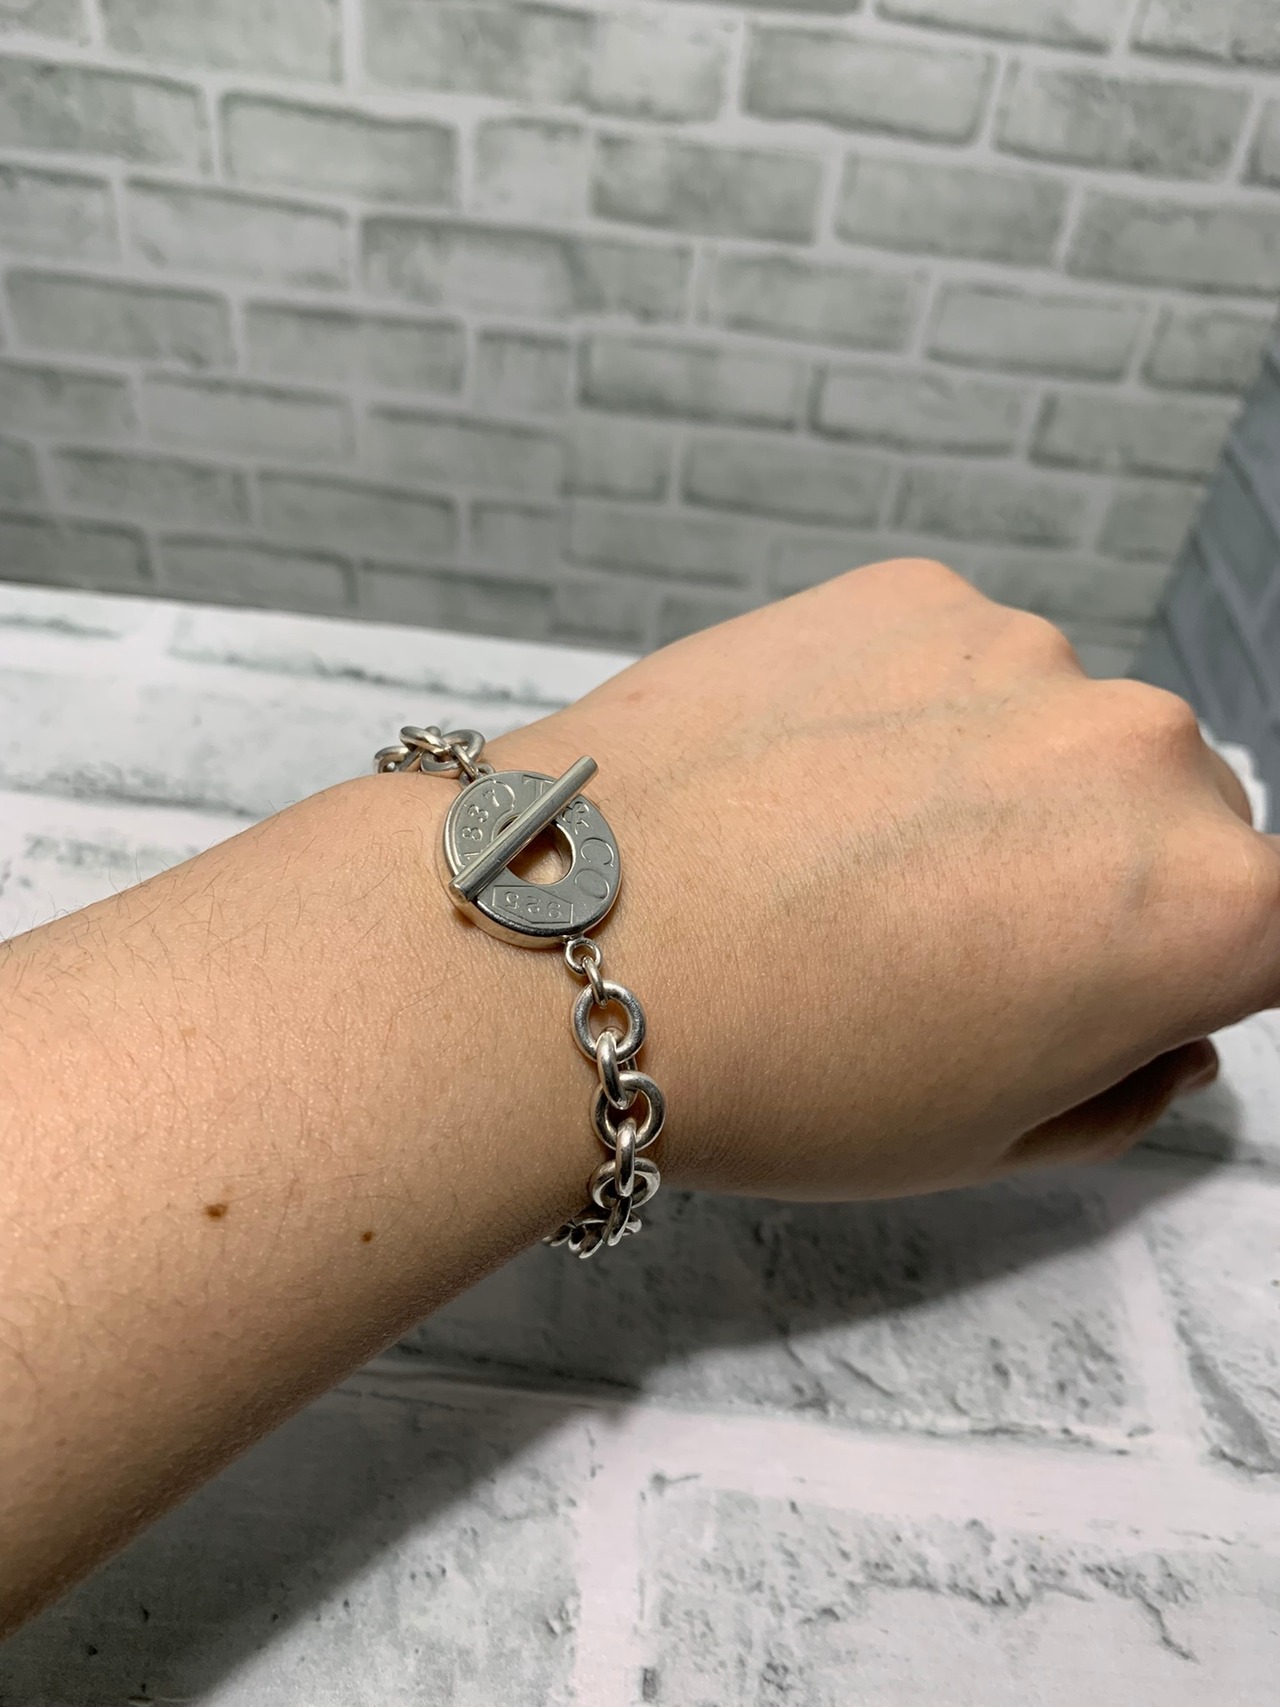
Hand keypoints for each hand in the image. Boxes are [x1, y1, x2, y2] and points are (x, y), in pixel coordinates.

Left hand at [497, 560, 1274, 1200]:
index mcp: (1208, 906)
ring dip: (997, 783)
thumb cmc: (784, 1072)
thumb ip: (1127, 1083)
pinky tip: (804, 780)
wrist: (577, 942)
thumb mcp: (988, 1139)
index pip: (1274, 922)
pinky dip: (912, 712)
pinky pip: (956, 662)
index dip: (1191, 964)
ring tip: (848, 857)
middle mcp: (1147, 750)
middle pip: (1176, 813)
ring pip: (1056, 729)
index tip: (1101, 986)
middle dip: (1099, 874)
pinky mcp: (912, 591)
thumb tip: (1166, 1029)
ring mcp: (1026, 650)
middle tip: (949, 938)